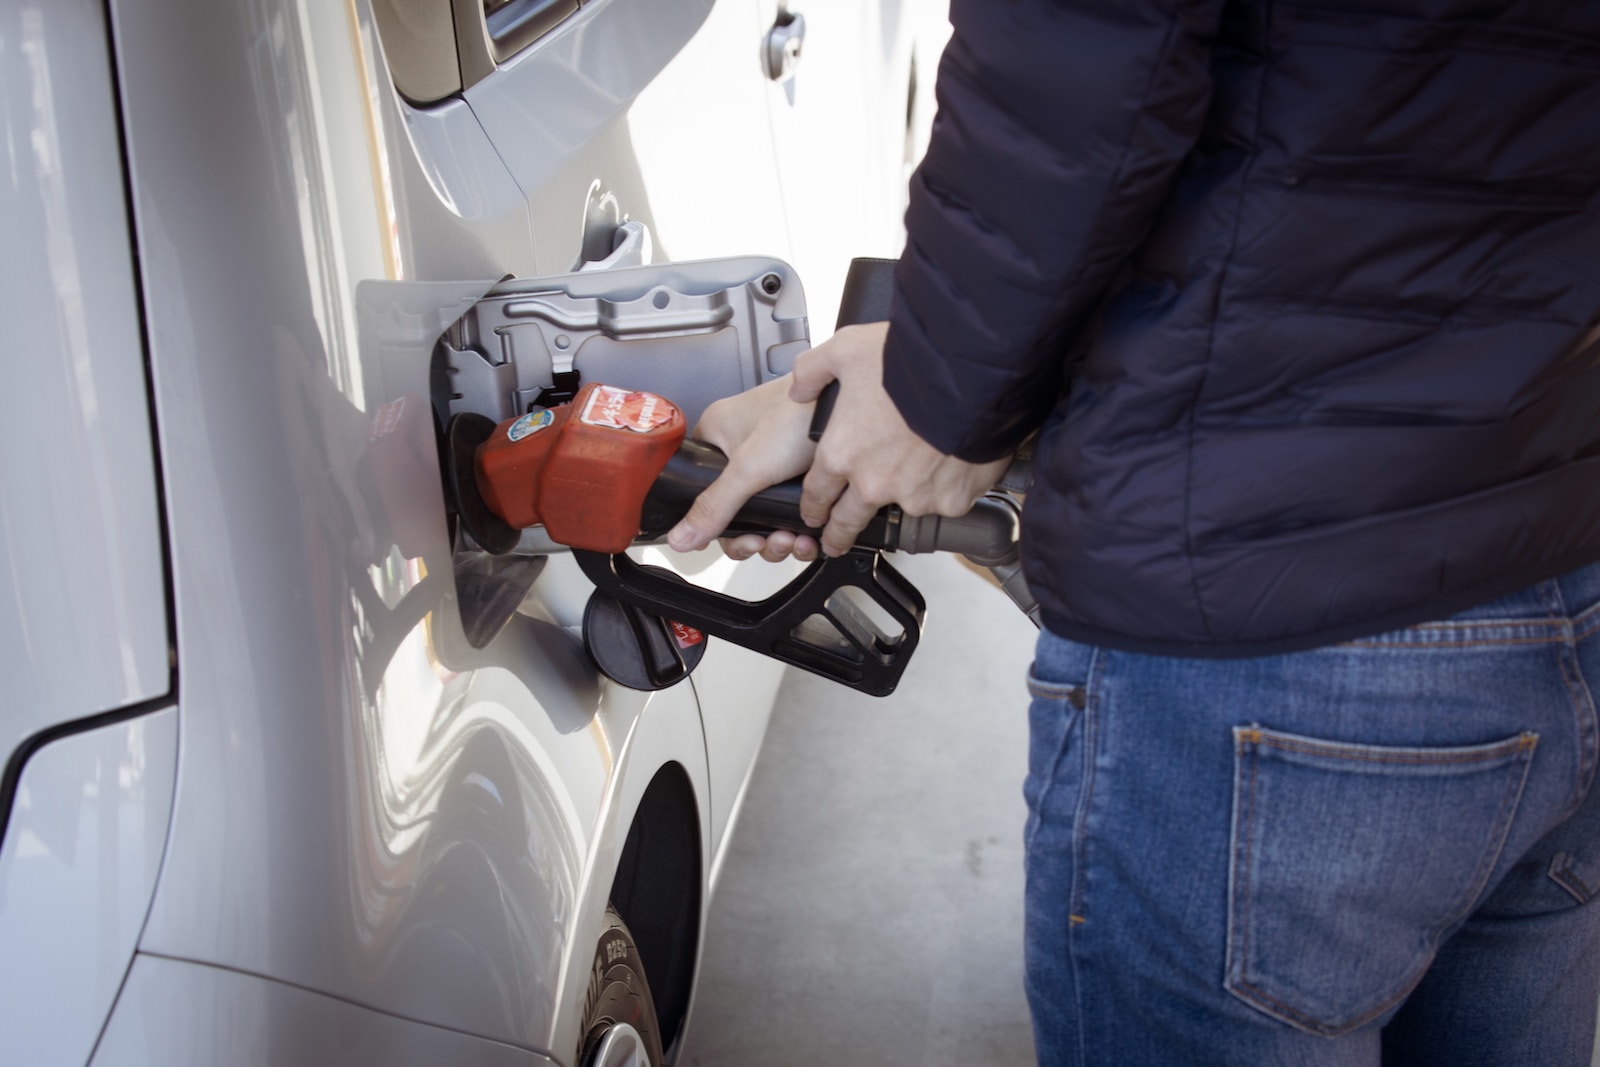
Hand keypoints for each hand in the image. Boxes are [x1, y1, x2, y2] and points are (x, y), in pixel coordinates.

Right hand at [665, 375, 820, 559]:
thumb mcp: (750, 467)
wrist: (853, 402)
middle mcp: (741, 450)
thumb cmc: (802, 412)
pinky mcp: (801, 471)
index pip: (701, 494)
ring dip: (779, 538)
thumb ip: (715, 505)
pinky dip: (799, 530)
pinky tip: (809, 535)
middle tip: (770, 541)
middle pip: (736, 513)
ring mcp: (772, 462)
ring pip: (765, 516)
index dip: (718, 527)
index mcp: (716, 437)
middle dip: (756, 537)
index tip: (741, 539)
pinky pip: (791, 511)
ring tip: (794, 538)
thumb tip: (682, 537)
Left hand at [791, 323, 1011, 556]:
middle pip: (847, 522)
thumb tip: (800, 388)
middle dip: (838, 535)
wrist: (968, 374)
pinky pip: (945, 501)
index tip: (814, 513)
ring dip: (905, 496)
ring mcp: (914, 496)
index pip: (816, 494)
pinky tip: (951, 463)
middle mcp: (873, 482)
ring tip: (917, 474)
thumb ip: (813, 372)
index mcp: (842, 453)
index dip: (813, 506)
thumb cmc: (909, 362)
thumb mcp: (845, 350)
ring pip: (903, 508)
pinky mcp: (951, 501)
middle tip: (837, 542)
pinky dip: (946, 487)